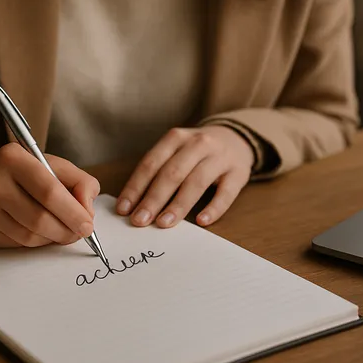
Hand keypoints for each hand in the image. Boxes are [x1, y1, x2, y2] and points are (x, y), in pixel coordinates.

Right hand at [0, 144, 99, 247]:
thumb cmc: (12, 171)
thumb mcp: (45, 162)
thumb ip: (76, 180)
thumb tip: (88, 209)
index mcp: (12, 158)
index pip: (49, 191)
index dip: (73, 212)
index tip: (88, 224)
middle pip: (39, 218)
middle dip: (66, 230)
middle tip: (79, 233)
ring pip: (29, 236)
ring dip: (51, 238)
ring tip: (60, 231)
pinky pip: (15, 244)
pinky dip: (34, 242)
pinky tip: (39, 232)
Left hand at [116, 126, 253, 227]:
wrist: (236, 138)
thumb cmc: (196, 152)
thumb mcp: (175, 151)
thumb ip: (157, 171)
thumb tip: (132, 204)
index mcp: (176, 138)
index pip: (151, 163)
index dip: (136, 187)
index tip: (124, 209)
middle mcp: (198, 144)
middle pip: (172, 173)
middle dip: (153, 199)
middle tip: (140, 221)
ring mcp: (220, 157)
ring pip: (197, 182)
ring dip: (178, 205)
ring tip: (164, 224)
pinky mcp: (238, 172)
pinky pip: (226, 193)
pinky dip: (214, 208)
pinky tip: (201, 221)